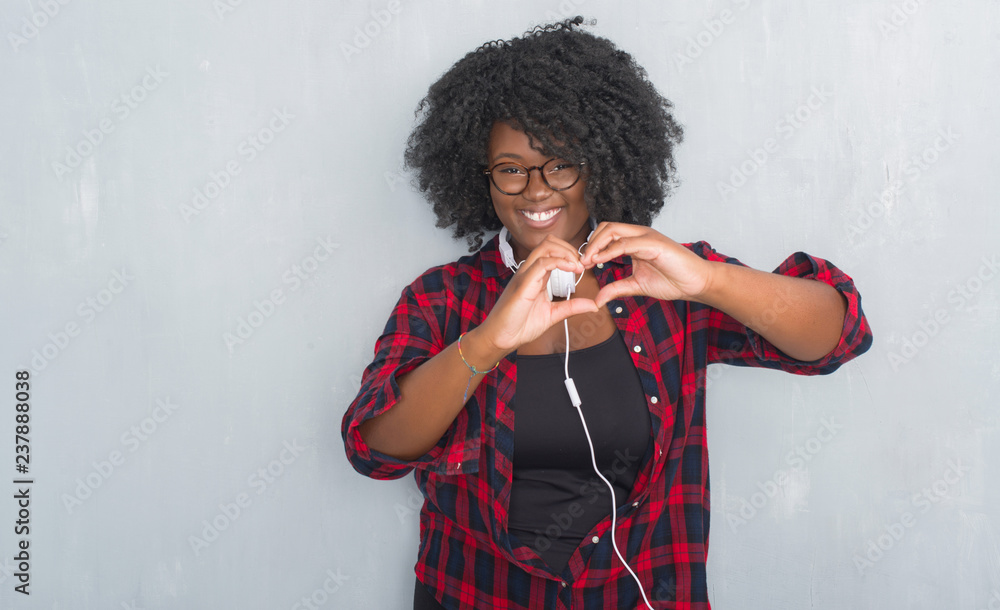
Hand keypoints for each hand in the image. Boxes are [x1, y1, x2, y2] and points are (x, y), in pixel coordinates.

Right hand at [477, 234, 598, 352]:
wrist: (501, 338)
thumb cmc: (519, 325)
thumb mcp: (553, 315)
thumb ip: (572, 307)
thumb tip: (593, 305)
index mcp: (536, 276)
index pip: (553, 251)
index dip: (571, 254)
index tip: (584, 267)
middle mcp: (530, 271)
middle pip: (549, 242)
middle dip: (570, 248)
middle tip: (583, 264)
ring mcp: (525, 275)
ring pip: (545, 247)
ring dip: (566, 252)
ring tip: (578, 266)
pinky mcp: (523, 284)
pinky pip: (541, 264)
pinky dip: (559, 262)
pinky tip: (571, 270)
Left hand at [580, 222, 714, 307]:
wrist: (697, 283)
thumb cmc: (673, 280)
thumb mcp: (637, 286)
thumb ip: (617, 288)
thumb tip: (598, 299)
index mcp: (635, 241)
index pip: (607, 234)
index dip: (592, 247)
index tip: (583, 264)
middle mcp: (640, 235)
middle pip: (606, 228)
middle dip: (590, 243)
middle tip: (582, 262)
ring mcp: (647, 237)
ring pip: (613, 231)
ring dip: (597, 245)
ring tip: (588, 261)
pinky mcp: (654, 243)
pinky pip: (627, 243)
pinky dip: (611, 251)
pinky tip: (601, 261)